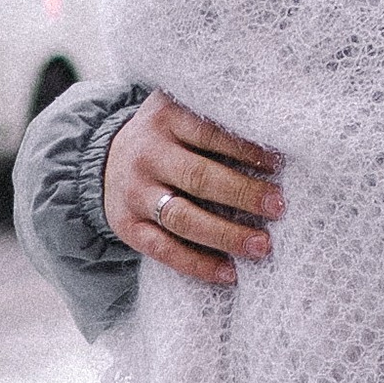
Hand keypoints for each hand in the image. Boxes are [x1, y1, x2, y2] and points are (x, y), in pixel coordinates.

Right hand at [103, 93, 283, 288]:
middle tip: (279, 207)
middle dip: (243, 193)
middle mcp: (147, 154)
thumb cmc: (167, 136)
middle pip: (198, 177)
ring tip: (262, 246)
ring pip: (183, 218)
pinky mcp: (127, 226)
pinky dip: (198, 264)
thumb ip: (218, 116)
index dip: (246, 149)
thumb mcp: (182, 110)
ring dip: (226, 234)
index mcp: (165, 117)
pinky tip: (230, 273)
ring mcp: (135, 192)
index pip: (210, 132)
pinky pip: (164, 250)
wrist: (104, 159)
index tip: (278, 164)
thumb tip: (279, 140)